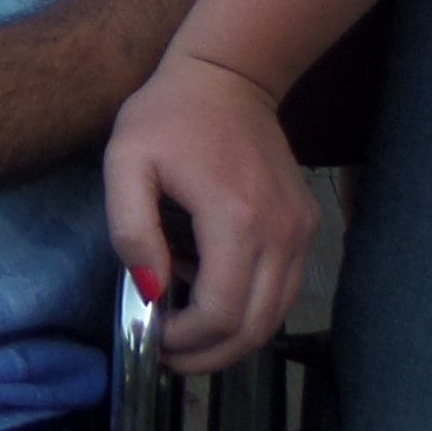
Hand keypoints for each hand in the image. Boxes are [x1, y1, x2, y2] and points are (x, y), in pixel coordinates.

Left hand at [103, 52, 314, 375]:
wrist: (229, 75)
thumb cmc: (169, 114)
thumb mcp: (126, 159)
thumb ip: (130, 228)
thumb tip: (148, 289)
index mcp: (235, 217)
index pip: (221, 313)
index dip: (186, 340)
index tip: (152, 333)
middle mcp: (280, 232)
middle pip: (253, 329)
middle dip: (208, 354)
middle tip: (168, 352)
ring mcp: (300, 231)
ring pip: (274, 317)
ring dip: (231, 337)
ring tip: (187, 329)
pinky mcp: (305, 227)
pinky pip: (284, 290)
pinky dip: (251, 308)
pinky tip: (214, 291)